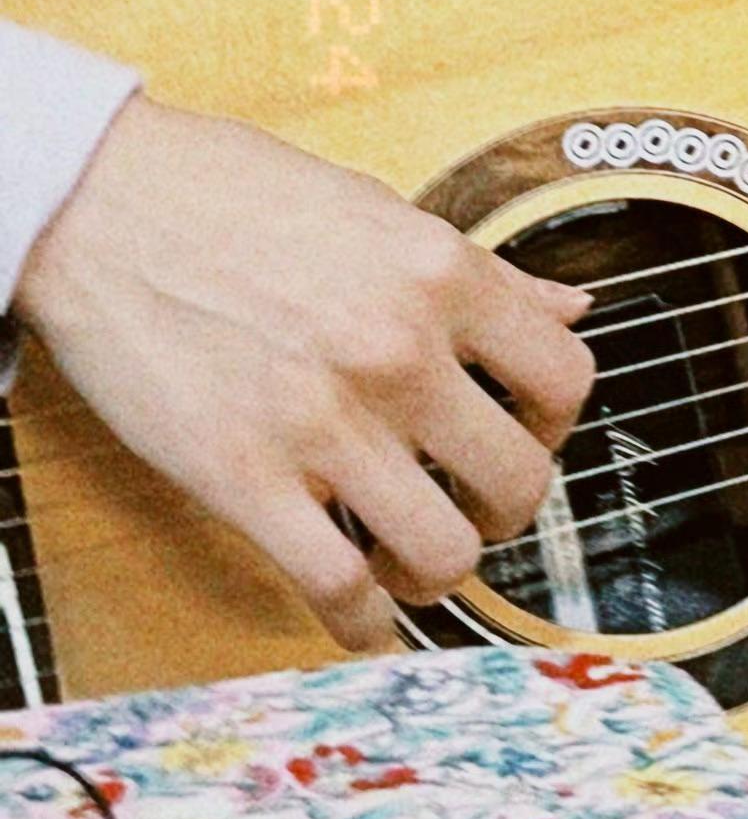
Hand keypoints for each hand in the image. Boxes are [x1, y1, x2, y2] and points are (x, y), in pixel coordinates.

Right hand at [16, 94, 594, 651]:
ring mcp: (325, 420)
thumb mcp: (379, 210)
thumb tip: (570, 308)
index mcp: (440, 273)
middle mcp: (399, 348)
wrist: (106, 205)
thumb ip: (481, 273)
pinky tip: (356, 607)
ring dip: (435, 570)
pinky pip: (336, 588)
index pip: (566, 377)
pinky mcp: (244, 478)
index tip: (523, 432)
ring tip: (408, 551)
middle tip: (470, 503)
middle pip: (519, 480)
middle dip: (504, 510)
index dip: (554, 423)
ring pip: (444, 551)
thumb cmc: (235, 197)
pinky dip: (360, 621)